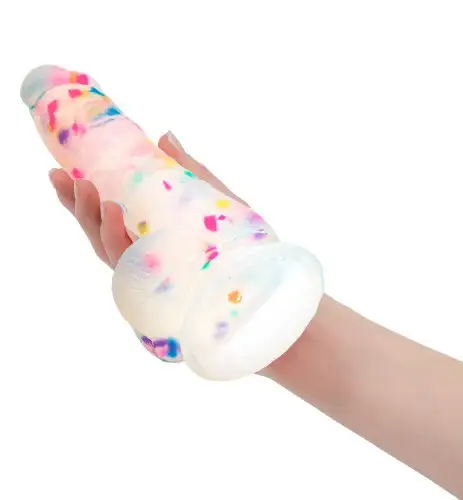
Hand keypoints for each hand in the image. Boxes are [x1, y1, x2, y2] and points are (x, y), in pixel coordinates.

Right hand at [49, 131, 244, 267]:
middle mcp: (144, 252)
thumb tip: (164, 135)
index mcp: (150, 233)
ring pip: (108, 249)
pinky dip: (118, 239)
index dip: (80, 198)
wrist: (261, 271)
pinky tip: (113, 213)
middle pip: (100, 233)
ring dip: (92, 219)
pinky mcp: (159, 282)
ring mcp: (150, 269)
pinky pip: (131, 263)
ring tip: (86, 189)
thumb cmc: (236, 236)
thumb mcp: (210, 195)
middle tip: (63, 178)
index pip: (106, 217)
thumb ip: (186, 169)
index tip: (60, 172)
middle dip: (78, 207)